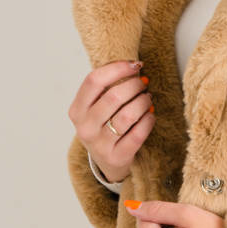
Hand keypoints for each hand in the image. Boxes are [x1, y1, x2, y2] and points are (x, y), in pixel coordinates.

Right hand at [68, 59, 154, 182]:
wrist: (106, 162)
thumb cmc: (103, 127)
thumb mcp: (95, 108)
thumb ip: (107, 88)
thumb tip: (134, 67)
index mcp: (77, 110)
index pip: (94, 81)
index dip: (117, 69)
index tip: (134, 65)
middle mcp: (85, 127)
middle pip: (113, 96)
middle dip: (134, 85)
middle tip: (143, 84)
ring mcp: (100, 144)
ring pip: (128, 115)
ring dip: (143, 102)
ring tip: (147, 98)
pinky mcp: (118, 156)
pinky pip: (138, 134)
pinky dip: (148, 120)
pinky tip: (150, 115)